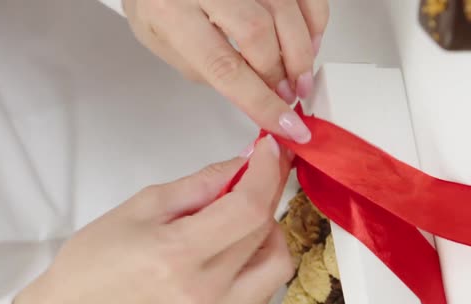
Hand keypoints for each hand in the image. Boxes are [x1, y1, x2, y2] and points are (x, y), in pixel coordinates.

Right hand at [13, 136, 294, 303]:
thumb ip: (197, 185)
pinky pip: (261, 293)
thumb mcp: (140, 207)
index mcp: (177, 256)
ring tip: (238, 219)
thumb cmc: (93, 264)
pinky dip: (257, 264)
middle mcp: (204, 295)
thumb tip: (238, 164)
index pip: (248, 207)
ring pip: (275, 266)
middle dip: (264, 193)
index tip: (267, 151)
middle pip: (265, 232)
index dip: (266, 172)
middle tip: (250, 176)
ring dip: (266, 232)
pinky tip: (233, 252)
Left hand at [123, 0, 328, 143]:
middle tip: (288, 96)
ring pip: (284, 10)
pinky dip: (313, 20)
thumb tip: (257, 94)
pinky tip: (308, 42)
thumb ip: (209, 70)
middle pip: (259, 34)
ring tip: (299, 77)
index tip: (285, 124)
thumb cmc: (156, 6)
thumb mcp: (167, 46)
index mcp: (173, 13)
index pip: (224, 66)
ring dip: (301, 52)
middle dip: (281, 74)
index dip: (261, 101)